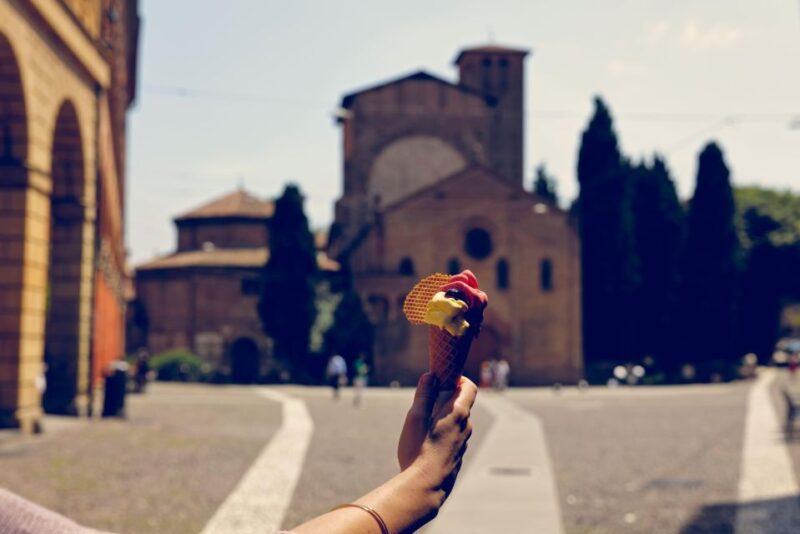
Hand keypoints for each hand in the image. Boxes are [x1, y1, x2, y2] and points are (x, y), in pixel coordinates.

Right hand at [397, 373, 476, 499]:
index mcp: (458, 413)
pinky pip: (453, 436)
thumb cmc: (418, 450)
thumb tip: (430, 375)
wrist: (425, 487)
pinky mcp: (458, 456)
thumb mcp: (416, 417)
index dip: (458, 378)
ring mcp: (463, 443)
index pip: (469, 387)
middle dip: (445, 398)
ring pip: (456, 422)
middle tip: (425, 402)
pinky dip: (443, 432)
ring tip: (422, 425)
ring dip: (443, 417)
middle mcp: (466, 427)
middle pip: (461, 404)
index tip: (443, 379)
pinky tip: (425, 444)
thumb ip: (424, 394)